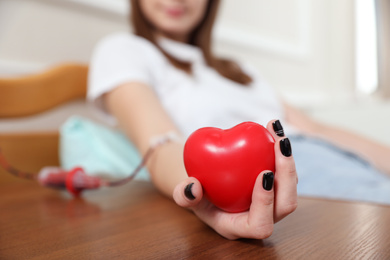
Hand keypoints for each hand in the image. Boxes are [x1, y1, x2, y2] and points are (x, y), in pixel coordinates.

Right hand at [173, 120, 297, 239]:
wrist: (207, 188)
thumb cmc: (197, 196)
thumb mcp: (185, 197)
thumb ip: (183, 196)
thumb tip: (193, 187)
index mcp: (241, 226)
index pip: (260, 225)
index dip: (265, 203)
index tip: (263, 174)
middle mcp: (262, 218)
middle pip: (286, 205)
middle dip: (287, 174)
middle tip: (278, 146)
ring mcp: (272, 204)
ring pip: (291, 187)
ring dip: (288, 160)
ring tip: (277, 133)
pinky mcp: (277, 187)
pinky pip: (286, 171)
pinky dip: (282, 150)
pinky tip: (273, 129)